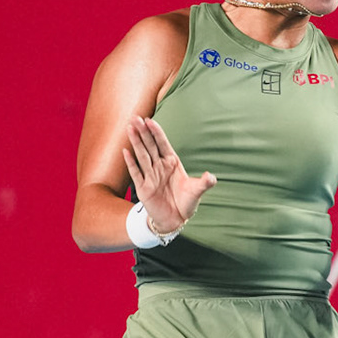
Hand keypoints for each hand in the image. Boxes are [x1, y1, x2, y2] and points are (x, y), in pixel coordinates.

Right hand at [122, 115, 217, 232]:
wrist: (175, 220)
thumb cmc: (186, 203)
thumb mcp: (197, 191)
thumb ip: (204, 183)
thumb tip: (212, 177)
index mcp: (172, 163)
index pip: (163, 144)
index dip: (157, 133)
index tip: (151, 121)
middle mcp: (160, 167)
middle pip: (150, 146)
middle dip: (143, 132)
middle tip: (136, 118)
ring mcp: (150, 176)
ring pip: (142, 155)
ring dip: (136, 142)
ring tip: (130, 128)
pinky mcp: (143, 187)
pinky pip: (136, 172)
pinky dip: (130, 162)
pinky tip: (125, 151)